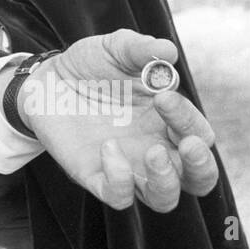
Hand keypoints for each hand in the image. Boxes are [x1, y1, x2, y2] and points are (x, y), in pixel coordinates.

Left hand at [14, 29, 219, 212]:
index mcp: (169, 121)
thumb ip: (142, 49)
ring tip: (153, 152)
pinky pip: (118, 197)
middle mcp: (156, 149)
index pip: (199, 133)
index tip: (162, 96)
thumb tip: (168, 51)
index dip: (189, 119)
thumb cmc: (91, 66)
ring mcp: (128, 166)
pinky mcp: (96, 176)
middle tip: (188, 145)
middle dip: (201, 166)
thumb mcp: (117, 49)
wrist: (48, 80)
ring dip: (166, 181)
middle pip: (198, 178)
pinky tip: (107, 147)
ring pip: (164, 199)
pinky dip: (120, 180)